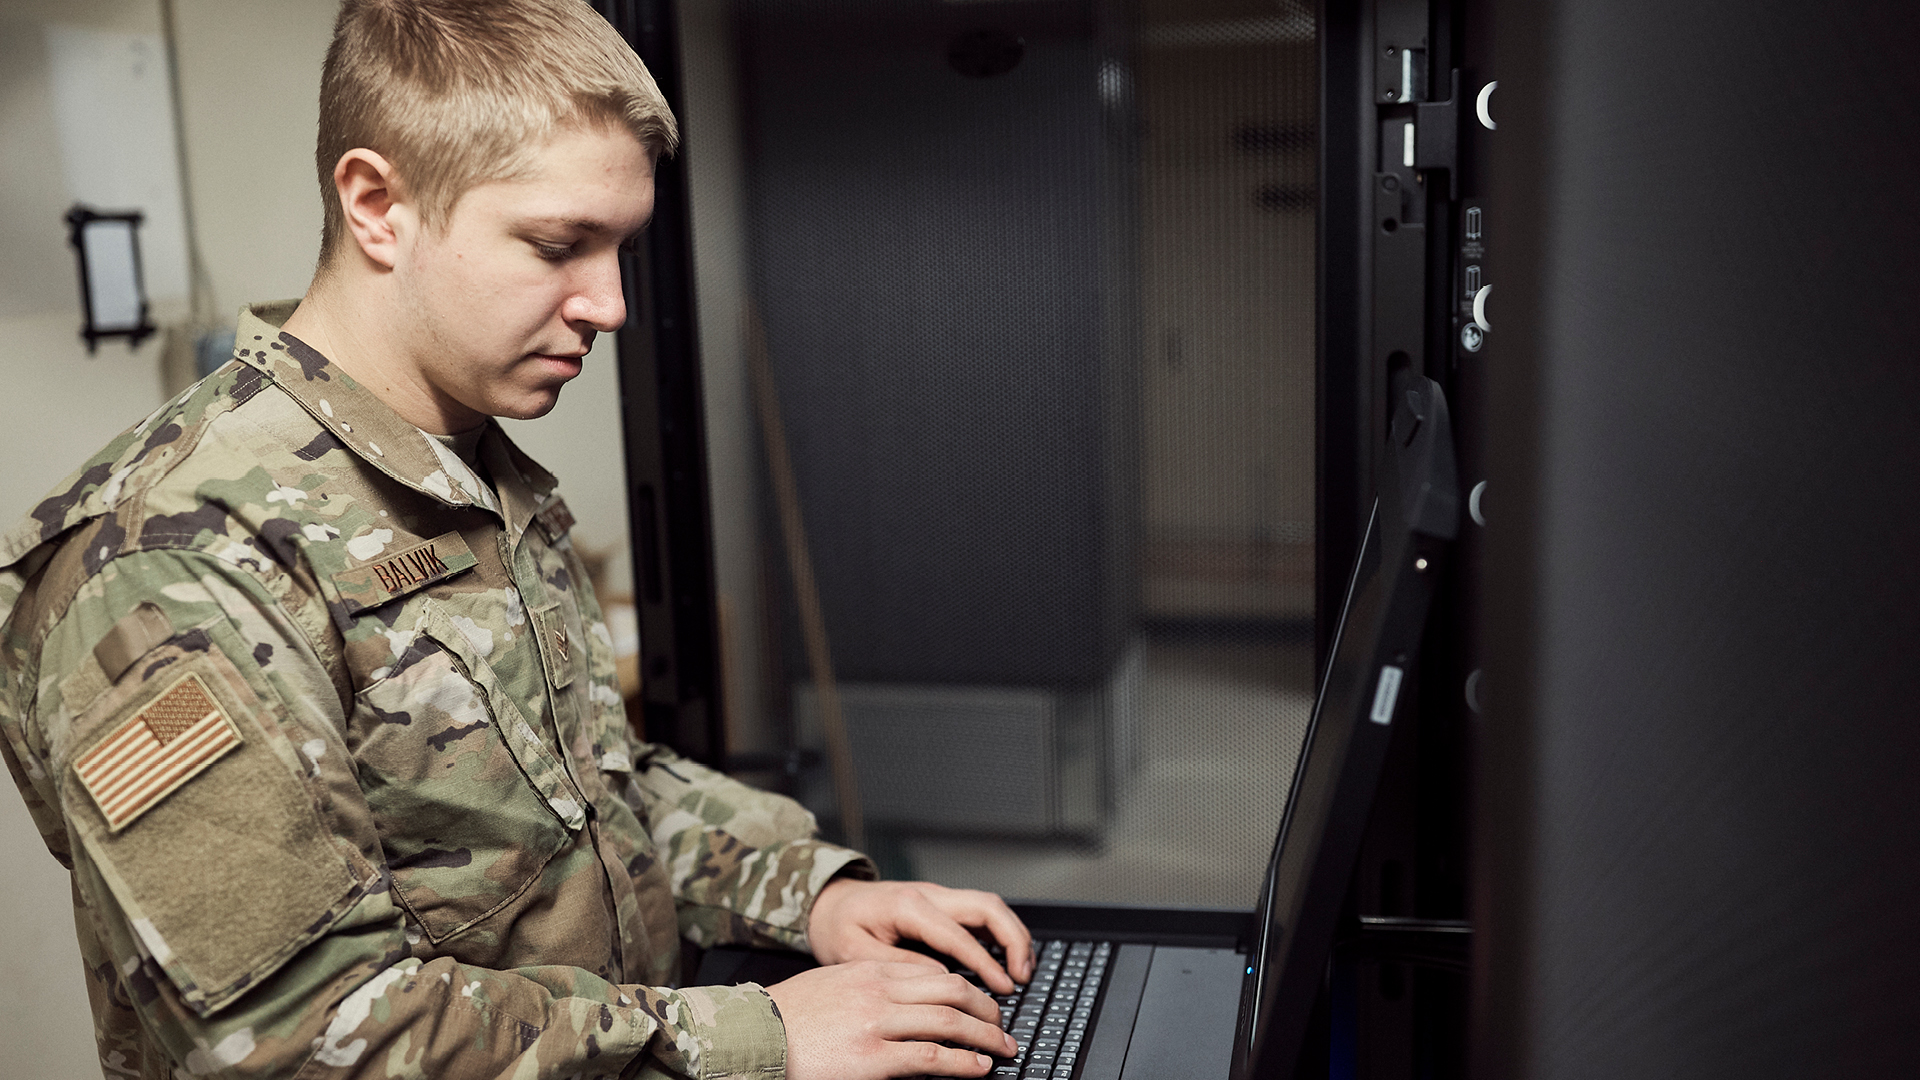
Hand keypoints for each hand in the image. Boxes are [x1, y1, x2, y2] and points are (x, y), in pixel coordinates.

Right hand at [765, 960, 1016, 1079]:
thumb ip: (870, 987)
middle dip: (985, 1009)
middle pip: (952, 990)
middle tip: (1002, 1027)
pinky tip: (978, 1069)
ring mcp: (877, 1024)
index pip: (935, 971)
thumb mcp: (833, 985)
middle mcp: (879, 992)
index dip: (968, 988)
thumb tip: (907, 1002)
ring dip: (985, 1037)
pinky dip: (962, 1063)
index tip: (981, 1003)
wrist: (754, 1036)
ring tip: (1002, 1051)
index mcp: (870, 971)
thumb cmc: (787, 1016)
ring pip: (950, 1021)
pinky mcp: (873, 1059)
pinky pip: (931, 1057)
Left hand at [807, 879, 1033, 993]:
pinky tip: (1006, 958)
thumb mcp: (855, 953)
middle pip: (987, 906)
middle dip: (1013, 939)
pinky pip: (980, 913)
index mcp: (907, 905)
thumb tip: (941, 979)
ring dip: (1012, 934)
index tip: (1004, 987)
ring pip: (989, 906)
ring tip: (1023, 970)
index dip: (986, 962)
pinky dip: (1000, 933)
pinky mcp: (940, 905)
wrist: (828, 903)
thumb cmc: (837, 927)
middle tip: (1023, 976)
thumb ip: (899, 965)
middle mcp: (928, 894)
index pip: (958, 933)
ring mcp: (937, 896)